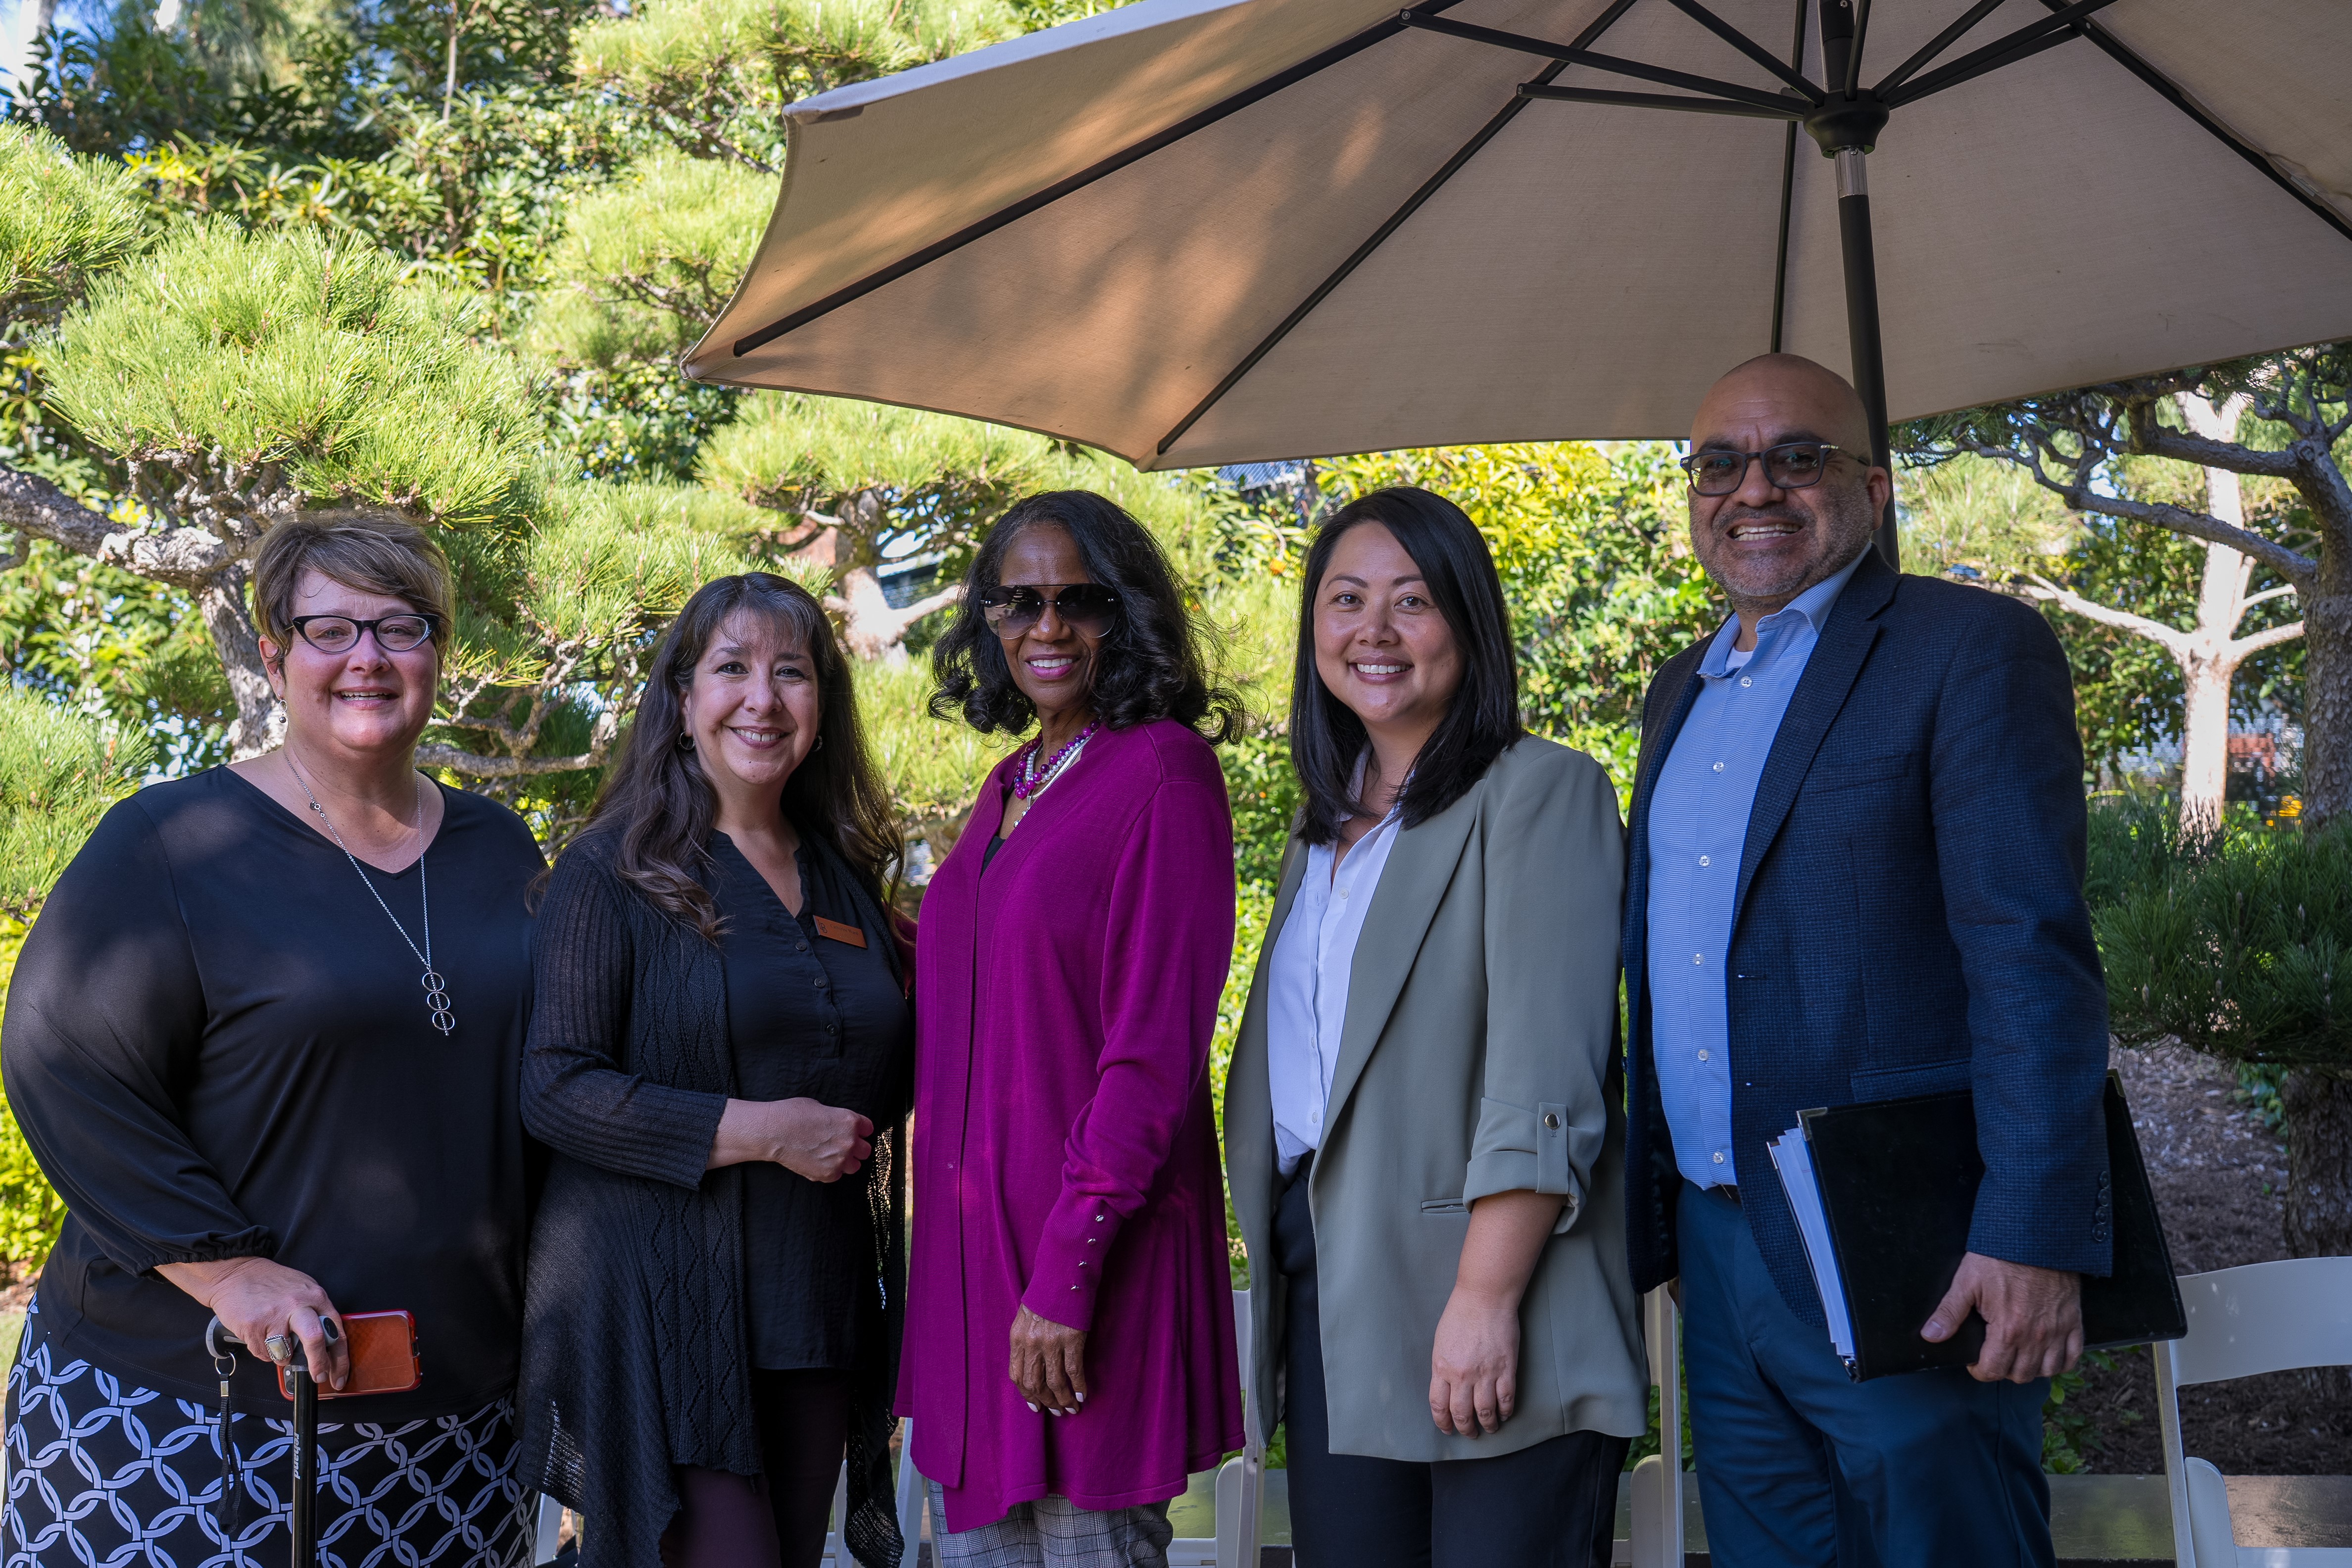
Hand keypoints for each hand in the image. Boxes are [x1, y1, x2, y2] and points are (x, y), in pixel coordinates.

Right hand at [157, 1257, 350, 1390]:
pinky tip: (259, 1334)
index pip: (335, 1332)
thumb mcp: (302, 1289)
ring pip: (284, 1354)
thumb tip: (325, 1345)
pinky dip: (262, 1350)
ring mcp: (274, 1316)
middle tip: (318, 1377)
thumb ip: (315, 1312)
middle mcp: (297, 1305)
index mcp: (315, 1296)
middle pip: (315, 1340)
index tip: (339, 1377)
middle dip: (319, 1365)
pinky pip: (262, 1353)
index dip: (340, 1359)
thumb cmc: (270, 1283)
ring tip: (275, 1341)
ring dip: (281, 1357)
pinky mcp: (253, 1326)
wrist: (235, 1272)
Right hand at [709, 1097, 872, 1180]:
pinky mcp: (827, 1175)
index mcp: (850, 1121)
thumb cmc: (792, 1114)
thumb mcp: (820, 1107)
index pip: (868, 1129)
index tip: (855, 1132)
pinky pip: (837, 1175)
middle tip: (842, 1145)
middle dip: (856, 1147)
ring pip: (854, 1166)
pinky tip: (818, 1162)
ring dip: (846, 1161)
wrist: (772, 1133)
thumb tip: (838, 1125)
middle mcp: (849, 1142)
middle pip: (865, 1150)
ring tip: (830, 1156)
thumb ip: (836, 1118)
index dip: (860, 1130)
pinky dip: (830, 1170)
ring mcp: (839, 1160)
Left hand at [1008, 1305, 1087, 1416]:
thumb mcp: (1025, 1317)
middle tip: (1056, 1411)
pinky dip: (1078, 1387)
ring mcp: (1052, 1343)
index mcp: (1017, 1338)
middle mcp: (1032, 1344)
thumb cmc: (1046, 1295)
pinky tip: (1082, 1395)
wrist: (1063, 1274)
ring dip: (1063, 1399)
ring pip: (1055, 1382)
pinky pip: (1074, 1372)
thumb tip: (1032, 1366)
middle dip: (1046, 1402)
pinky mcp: (1072, 1340)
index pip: (1017, 1376)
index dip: (1027, 1395)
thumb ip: (1025, 1341)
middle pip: (1035, 1384)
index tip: (1036, 1406)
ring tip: (1071, 1408)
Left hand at [1429, 1286, 1519, 1435]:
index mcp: (1442, 1368)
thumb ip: (1442, 1367)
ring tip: (1489, 1428)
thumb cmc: (1459, 1315)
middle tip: (1470, 1434)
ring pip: (1485, 1412)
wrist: (1484, 1298)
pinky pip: (1506, 1399)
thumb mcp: (1440, 1342)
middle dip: (1465, 1429)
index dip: (1443, 1422)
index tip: (1447, 1428)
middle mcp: (1462, 1376)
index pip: (1439, 1405)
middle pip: (1462, 1414)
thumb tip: (1446, 1387)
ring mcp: (1485, 1374)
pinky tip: (1505, 1414)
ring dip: (1488, 1425)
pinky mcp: (1506, 1369)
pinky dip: (1506, 1411)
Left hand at [1920, 1252, 2082, 1382]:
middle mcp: (2036, 1336)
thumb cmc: (1999, 1258)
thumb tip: (1931, 1336)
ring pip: (2047, 1371)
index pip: (1993, 1370)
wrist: (2034, 1237)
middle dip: (2003, 1370)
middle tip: (1994, 1355)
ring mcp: (2058, 1330)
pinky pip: (2073, 1357)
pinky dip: (2061, 1362)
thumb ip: (1950, 1313)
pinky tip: (2047, 1355)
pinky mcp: (2074, 1321)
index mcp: (2008, 1329)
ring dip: (2031, 1369)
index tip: (1975, 1363)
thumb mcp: (1967, 1282)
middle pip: (2020, 1375)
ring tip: (2018, 1355)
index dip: (1979, 1370)